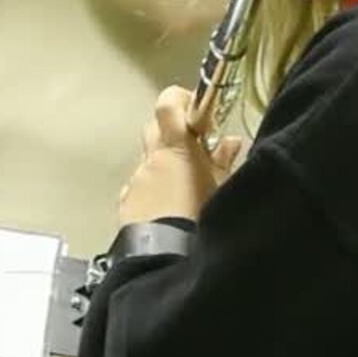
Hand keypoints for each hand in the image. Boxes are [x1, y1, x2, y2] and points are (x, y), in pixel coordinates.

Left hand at [116, 86, 247, 224]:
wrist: (168, 257)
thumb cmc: (201, 217)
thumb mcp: (222, 188)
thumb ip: (224, 160)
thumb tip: (232, 141)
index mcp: (176, 149)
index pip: (168, 105)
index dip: (179, 99)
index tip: (196, 108)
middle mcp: (151, 160)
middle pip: (154, 129)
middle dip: (171, 133)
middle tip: (194, 149)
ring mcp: (135, 182)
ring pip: (147, 162)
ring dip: (163, 166)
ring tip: (183, 189)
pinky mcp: (126, 204)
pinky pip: (138, 188)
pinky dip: (151, 190)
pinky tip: (165, 210)